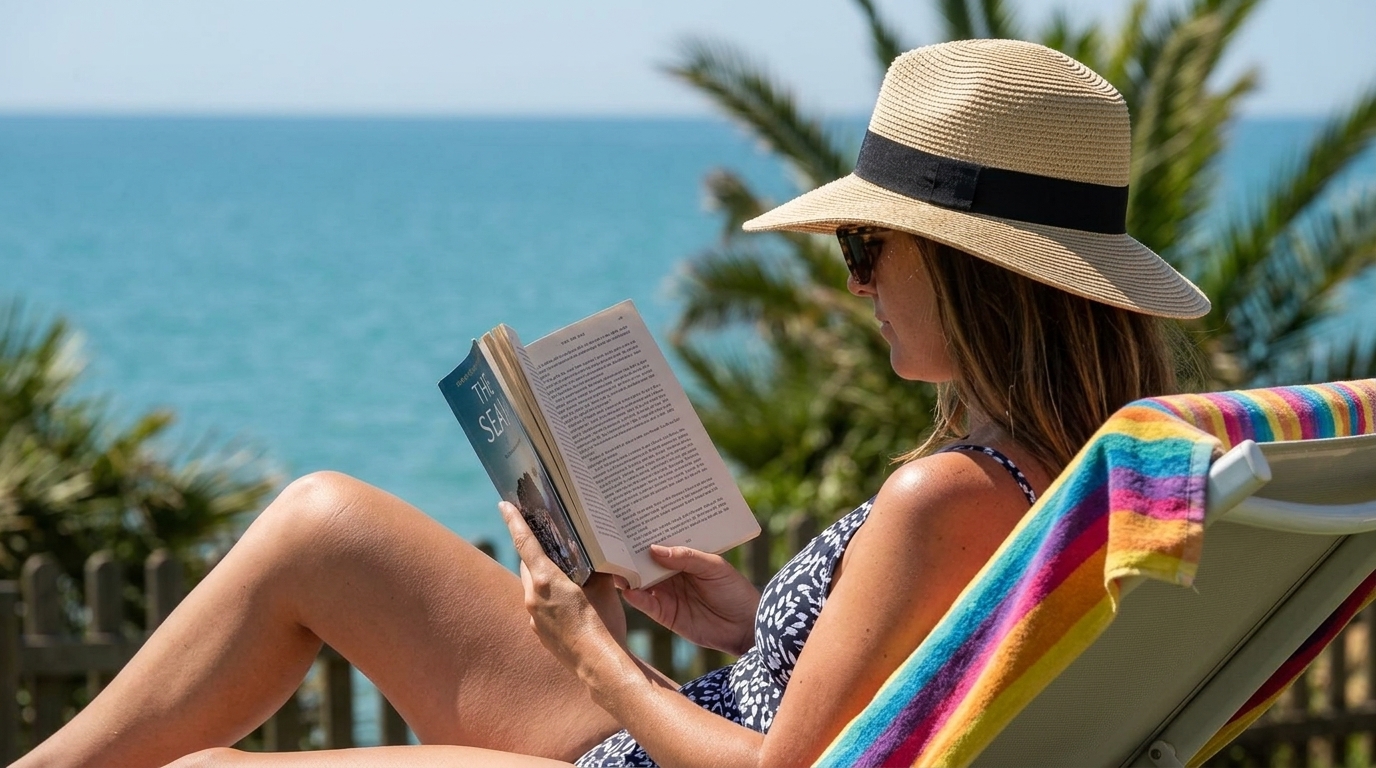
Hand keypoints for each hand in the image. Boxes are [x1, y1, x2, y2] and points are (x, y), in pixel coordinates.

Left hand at [500, 502, 626, 669]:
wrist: (598, 665)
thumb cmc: (603, 622)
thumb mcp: (604, 588)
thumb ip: (596, 568)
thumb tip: (600, 553)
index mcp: (545, 579)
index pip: (525, 542)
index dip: (514, 521)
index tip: (503, 505)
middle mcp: (532, 596)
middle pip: (529, 565)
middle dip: (538, 553)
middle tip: (552, 543)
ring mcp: (533, 617)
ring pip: (533, 587)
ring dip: (545, 578)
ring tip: (569, 578)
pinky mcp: (538, 632)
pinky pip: (539, 607)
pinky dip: (549, 599)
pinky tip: (571, 605)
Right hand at [619, 545, 759, 654]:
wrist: (746, 626)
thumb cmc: (735, 590)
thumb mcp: (715, 567)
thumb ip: (687, 557)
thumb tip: (653, 549)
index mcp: (683, 558)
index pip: (660, 544)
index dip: (645, 536)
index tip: (626, 524)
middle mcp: (670, 574)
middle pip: (644, 562)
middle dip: (629, 554)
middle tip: (610, 543)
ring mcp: (666, 593)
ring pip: (640, 582)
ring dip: (627, 574)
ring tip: (613, 565)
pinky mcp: (664, 614)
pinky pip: (645, 604)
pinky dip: (635, 596)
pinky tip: (628, 589)